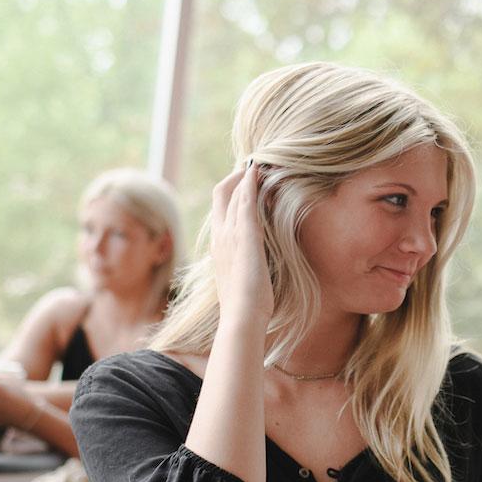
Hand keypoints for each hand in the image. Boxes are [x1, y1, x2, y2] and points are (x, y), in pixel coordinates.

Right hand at [211, 163, 274, 327]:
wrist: (241, 318)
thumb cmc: (245, 308)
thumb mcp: (242, 283)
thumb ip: (244, 269)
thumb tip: (251, 268)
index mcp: (219, 247)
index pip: (221, 210)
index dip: (233, 193)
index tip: (248, 183)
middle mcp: (220, 237)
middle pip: (221, 194)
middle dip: (237, 177)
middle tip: (254, 167)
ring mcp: (230, 236)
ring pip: (233, 194)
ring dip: (247, 176)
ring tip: (261, 164)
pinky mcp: (245, 237)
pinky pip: (245, 203)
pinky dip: (250, 184)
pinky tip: (258, 172)